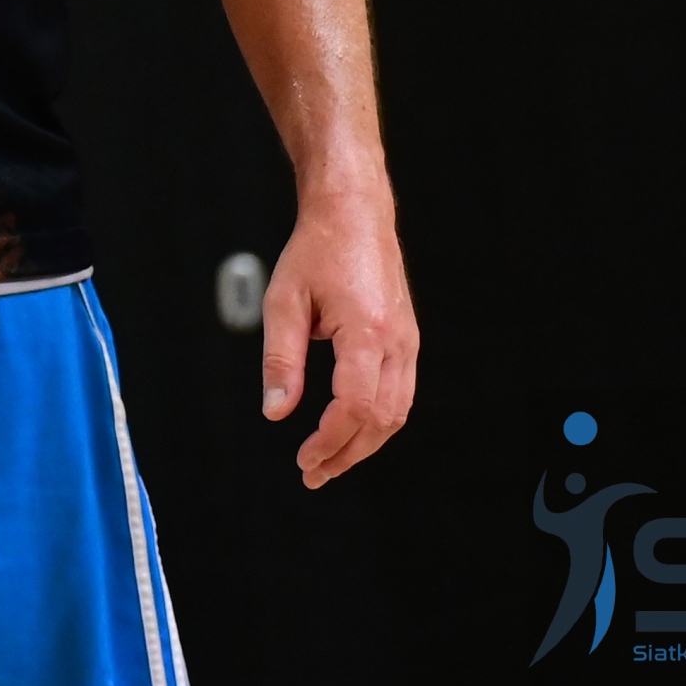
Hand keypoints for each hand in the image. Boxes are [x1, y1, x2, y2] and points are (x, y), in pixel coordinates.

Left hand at [261, 191, 417, 486]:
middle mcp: (397, 341)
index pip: (354, 406)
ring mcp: (408, 341)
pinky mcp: (408, 338)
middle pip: (381, 419)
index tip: (303, 459)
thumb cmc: (316, 249)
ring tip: (330, 461)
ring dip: (365, 443)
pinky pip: (401, 392)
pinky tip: (350, 429)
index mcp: (367, 331)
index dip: (330, 440)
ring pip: (397, 412)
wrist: (354, 212)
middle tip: (312, 473)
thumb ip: (281, 359)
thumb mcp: (284, 300)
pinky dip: (377, 419)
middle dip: (347, 453)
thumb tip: (277, 413)